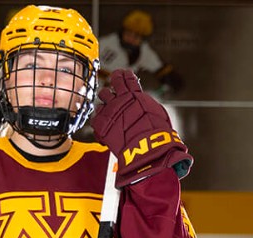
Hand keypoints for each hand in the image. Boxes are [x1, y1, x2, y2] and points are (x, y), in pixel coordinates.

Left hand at [91, 69, 191, 184]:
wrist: (147, 146)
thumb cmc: (157, 133)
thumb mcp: (158, 112)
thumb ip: (146, 104)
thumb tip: (142, 101)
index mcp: (136, 95)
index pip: (127, 78)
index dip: (124, 75)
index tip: (123, 74)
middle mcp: (121, 99)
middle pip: (112, 83)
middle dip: (113, 84)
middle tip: (114, 89)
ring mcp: (110, 110)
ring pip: (101, 98)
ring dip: (106, 103)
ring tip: (110, 112)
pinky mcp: (102, 124)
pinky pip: (95, 118)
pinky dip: (100, 122)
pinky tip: (105, 128)